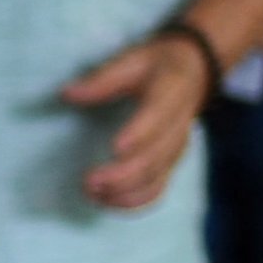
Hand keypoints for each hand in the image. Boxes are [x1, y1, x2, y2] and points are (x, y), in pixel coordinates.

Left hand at [61, 29, 219, 210]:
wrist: (194, 71)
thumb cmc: (156, 64)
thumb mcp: (132, 60)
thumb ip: (103, 79)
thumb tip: (68, 93)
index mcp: (171, 94)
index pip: (158, 117)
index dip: (140, 134)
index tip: (115, 148)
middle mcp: (179, 126)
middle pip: (156, 157)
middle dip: (123, 174)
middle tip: (89, 181)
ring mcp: (176, 149)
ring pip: (157, 178)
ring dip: (125, 192)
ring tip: (91, 193)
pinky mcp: (170, 163)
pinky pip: (157, 189)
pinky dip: (134, 201)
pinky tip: (106, 202)